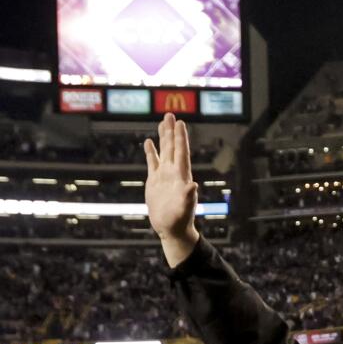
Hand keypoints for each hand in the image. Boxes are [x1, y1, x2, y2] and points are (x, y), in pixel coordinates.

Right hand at [144, 112, 199, 267]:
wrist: (171, 228)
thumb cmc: (180, 221)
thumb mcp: (184, 209)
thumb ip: (188, 197)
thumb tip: (193, 185)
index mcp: (181, 177)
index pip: (181, 153)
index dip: (181, 138)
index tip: (181, 123)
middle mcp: (174, 173)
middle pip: (173, 148)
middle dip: (171, 131)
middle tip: (170, 114)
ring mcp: (164, 176)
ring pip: (164, 152)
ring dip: (163, 137)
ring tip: (162, 122)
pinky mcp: (154, 181)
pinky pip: (152, 163)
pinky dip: (151, 152)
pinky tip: (149, 142)